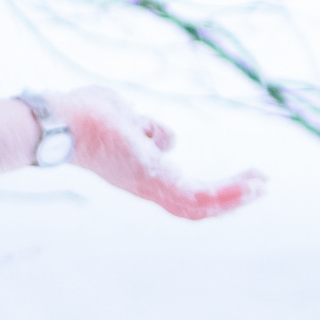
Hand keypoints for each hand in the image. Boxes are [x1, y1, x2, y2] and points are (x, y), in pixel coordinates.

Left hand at [0, 85, 262, 220]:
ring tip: (260, 184)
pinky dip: (225, 194)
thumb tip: (161, 135)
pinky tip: (248, 185)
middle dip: (232, 196)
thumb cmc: (84, 115)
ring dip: (235, 197)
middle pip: (197, 203)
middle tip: (261, 184)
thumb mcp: (127, 117)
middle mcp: (147, 185)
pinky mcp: (151, 180)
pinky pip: (196, 196)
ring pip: (200, 205)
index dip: (215, 188)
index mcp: (142, 172)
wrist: (58, 120)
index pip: (185, 189)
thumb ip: (147, 128)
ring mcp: (148, 186)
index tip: (243, 176)